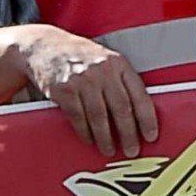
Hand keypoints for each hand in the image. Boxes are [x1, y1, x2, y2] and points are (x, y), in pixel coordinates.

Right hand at [23, 28, 157, 158]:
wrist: (44, 45)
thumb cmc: (81, 57)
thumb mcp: (107, 61)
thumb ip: (122, 82)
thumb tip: (139, 115)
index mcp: (119, 64)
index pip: (139, 95)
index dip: (147, 119)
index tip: (151, 136)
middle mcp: (103, 71)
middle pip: (121, 109)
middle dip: (128, 133)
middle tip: (132, 150)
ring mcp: (82, 80)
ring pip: (99, 116)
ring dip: (105, 137)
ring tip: (110, 150)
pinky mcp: (63, 90)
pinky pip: (78, 117)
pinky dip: (85, 132)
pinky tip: (90, 140)